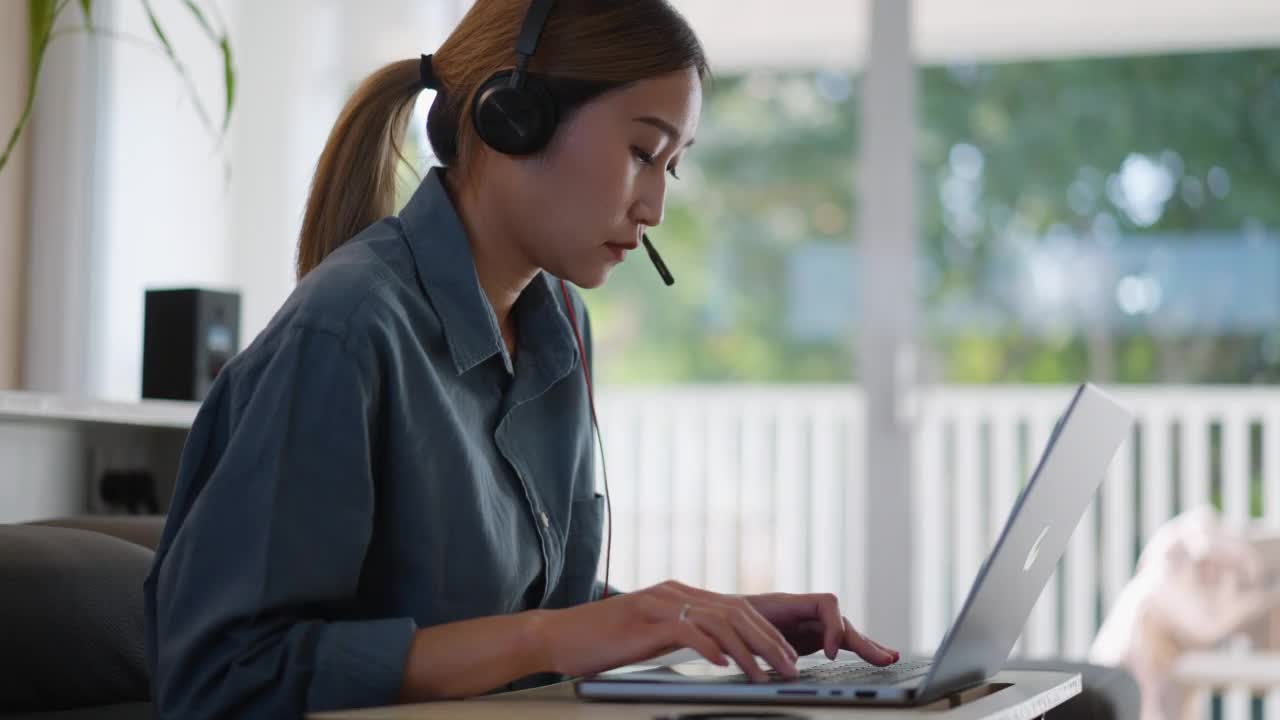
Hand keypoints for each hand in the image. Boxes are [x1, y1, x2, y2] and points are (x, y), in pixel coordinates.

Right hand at [537, 580, 801, 681]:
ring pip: (720, 621)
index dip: (766, 630)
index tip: (786, 654)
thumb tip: (717, 650)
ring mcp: (659, 605)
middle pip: (736, 612)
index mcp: (678, 594)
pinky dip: (711, 648)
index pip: (736, 608)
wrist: (558, 635)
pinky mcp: (644, 622)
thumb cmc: (601, 641)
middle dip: (769, 641)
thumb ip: (681, 633)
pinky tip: (724, 666)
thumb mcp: (650, 634)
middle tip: (790, 667)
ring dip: (748, 650)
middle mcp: (674, 593)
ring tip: (765, 673)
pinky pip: (688, 632)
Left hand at [743, 592, 898, 664]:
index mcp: (791, 603)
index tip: (830, 653)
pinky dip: (860, 650)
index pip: (826, 604)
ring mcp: (812, 625)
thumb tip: (780, 655)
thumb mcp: (743, 625)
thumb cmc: (728, 618)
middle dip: (864, 642)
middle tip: (886, 659)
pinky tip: (880, 657)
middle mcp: (806, 612)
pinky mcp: (813, 639)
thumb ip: (763, 637)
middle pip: (842, 623)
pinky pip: (841, 643)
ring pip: (846, 634)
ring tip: (891, 659)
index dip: (833, 627)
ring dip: (869, 646)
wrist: (720, 617)